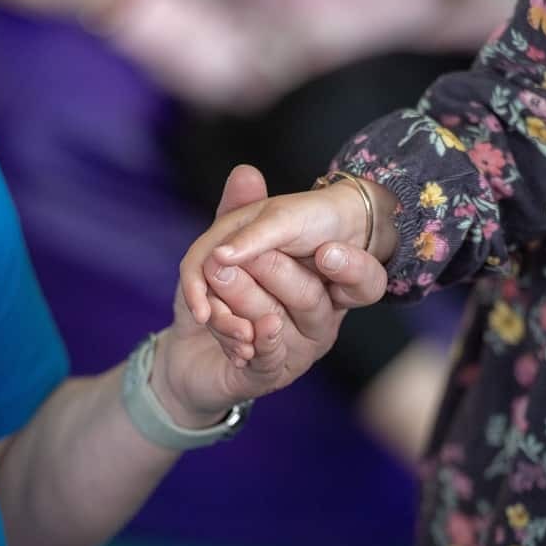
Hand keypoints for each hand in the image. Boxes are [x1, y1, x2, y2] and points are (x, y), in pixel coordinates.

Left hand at [151, 166, 383, 426]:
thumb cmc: (214, 298)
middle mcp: (319, 320)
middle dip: (275, 271)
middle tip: (242, 254)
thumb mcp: (221, 251)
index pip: (361, 281)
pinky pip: (270, 357)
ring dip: (249, 299)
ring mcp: (299, 350)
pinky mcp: (272, 374)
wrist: (185, 354)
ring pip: (283, 322)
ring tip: (220, 276)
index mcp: (322, 287)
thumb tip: (246, 172)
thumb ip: (237, 217)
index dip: (352, 268)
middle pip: (312, 298)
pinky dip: (255, 340)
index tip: (327, 251)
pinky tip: (245, 330)